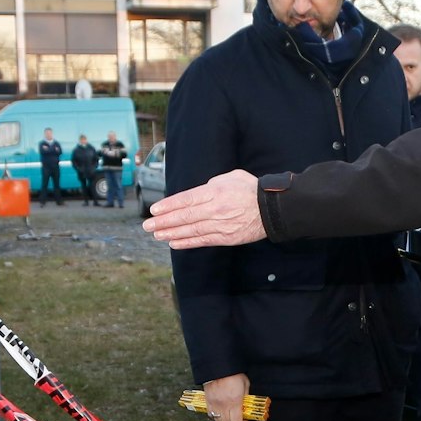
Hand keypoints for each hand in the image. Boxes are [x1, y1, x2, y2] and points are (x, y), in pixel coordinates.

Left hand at [145, 170, 265, 248]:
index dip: (168, 206)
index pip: (185, 200)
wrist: (272, 208)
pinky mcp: (226, 237)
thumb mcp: (230, 177)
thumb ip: (211, 185)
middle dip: (163, 222)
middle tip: (148, 225)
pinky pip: (203, 240)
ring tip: (157, 235)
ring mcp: (220, 225)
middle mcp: (215, 209)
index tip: (154, 210)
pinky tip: (174, 243)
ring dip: (171, 233)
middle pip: (184, 217)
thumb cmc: (251, 189)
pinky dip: (187, 242)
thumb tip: (197, 193)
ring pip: (191, 230)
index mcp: (214, 191)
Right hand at [203, 373, 250, 420]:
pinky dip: (215, 414)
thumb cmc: (233, 373)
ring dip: (224, 419)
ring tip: (228, 414)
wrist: (218, 366)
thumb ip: (245, 396)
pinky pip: (210, 414)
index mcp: (235, 402)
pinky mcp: (207, 400)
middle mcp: (224, 405)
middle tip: (237, 417)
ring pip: (218, 420)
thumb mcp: (245, 384)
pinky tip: (220, 410)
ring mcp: (214, 403)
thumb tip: (246, 405)